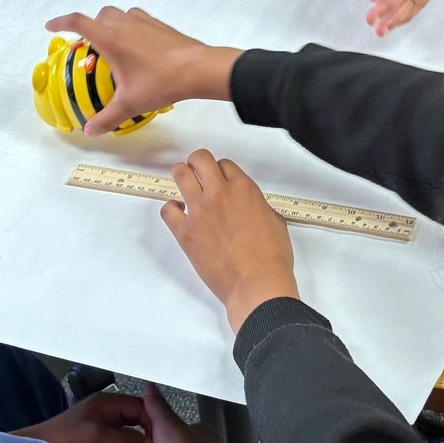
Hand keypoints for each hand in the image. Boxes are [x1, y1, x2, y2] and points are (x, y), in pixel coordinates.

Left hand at [15, 392, 168, 442]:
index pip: (141, 408)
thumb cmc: (63, 439)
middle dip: (151, 439)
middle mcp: (108, 416)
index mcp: (108, 404)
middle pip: (138, 425)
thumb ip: (126, 442)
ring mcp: (104, 435)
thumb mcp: (96, 437)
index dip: (155, 422)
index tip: (168, 440)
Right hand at [43, 7, 238, 135]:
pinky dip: (131, 28)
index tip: (51, 27)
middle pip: (99, 15)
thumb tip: (90, 131)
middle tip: (90, 48)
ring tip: (114, 47)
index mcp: (111, 38)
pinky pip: (138, 19)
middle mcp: (125, 24)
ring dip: (112, 25)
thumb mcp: (130, 103)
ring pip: (120, 15)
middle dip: (90, 26)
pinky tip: (138, 48)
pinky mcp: (161, 25)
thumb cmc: (161, 82)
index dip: (61, 22)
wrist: (198, 69)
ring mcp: (144, 22)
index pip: (78, 22)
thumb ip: (107, 118)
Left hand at [159, 150, 298, 332]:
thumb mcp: (275, 221)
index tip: (220, 180)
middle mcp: (220, 193)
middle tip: (198, 175)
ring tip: (185, 187)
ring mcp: (200, 211)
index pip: (224, 164)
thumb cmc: (272, 257)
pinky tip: (179, 214)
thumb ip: (258, 206)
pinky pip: (167, 210)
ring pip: (180, 175)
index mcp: (244, 189)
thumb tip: (249, 208)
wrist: (257, 283)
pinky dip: (171, 209)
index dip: (221, 172)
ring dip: (181, 177)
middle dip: (197, 164)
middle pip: (199, 159)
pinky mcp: (185, 231)